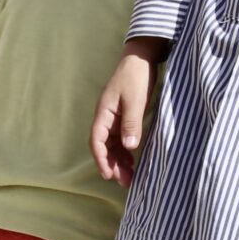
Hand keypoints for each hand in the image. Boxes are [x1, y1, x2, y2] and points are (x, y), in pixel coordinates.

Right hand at [91, 39, 164, 184]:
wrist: (142, 58)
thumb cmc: (136, 76)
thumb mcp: (135, 100)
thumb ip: (131, 123)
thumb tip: (129, 147)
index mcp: (103, 113)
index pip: (97, 140)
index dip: (101, 159)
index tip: (108, 175)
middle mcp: (106, 117)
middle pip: (104, 146)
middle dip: (112, 165)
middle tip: (125, 182)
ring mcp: (114, 118)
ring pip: (113, 145)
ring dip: (119, 161)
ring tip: (130, 177)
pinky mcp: (124, 117)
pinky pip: (121, 139)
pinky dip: (125, 151)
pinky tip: (133, 161)